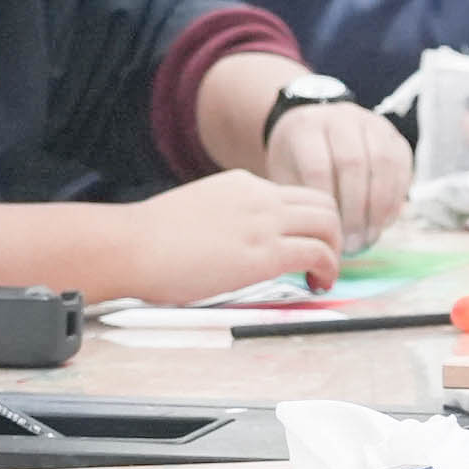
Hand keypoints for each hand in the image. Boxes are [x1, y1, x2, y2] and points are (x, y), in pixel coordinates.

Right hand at [120, 168, 344, 300]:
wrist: (133, 246)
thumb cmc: (150, 240)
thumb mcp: (196, 212)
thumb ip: (224, 219)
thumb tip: (232, 245)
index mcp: (242, 184)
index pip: (293, 195)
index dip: (307, 221)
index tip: (304, 243)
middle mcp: (260, 196)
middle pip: (323, 203)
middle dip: (331, 232)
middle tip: (323, 259)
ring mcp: (265, 222)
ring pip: (329, 223)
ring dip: (335, 250)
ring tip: (323, 275)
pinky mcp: (265, 254)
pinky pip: (318, 253)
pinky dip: (329, 269)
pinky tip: (318, 285)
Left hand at [261, 100, 410, 246]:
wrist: (313, 128)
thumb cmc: (297, 161)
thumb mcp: (286, 176)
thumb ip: (301, 203)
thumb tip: (319, 243)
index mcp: (306, 127)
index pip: (318, 166)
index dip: (327, 204)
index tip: (329, 233)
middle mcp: (341, 118)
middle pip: (353, 163)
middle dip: (355, 209)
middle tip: (353, 243)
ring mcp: (371, 123)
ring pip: (382, 162)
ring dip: (379, 206)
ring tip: (370, 236)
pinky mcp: (393, 136)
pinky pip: (402, 166)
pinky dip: (395, 198)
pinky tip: (384, 222)